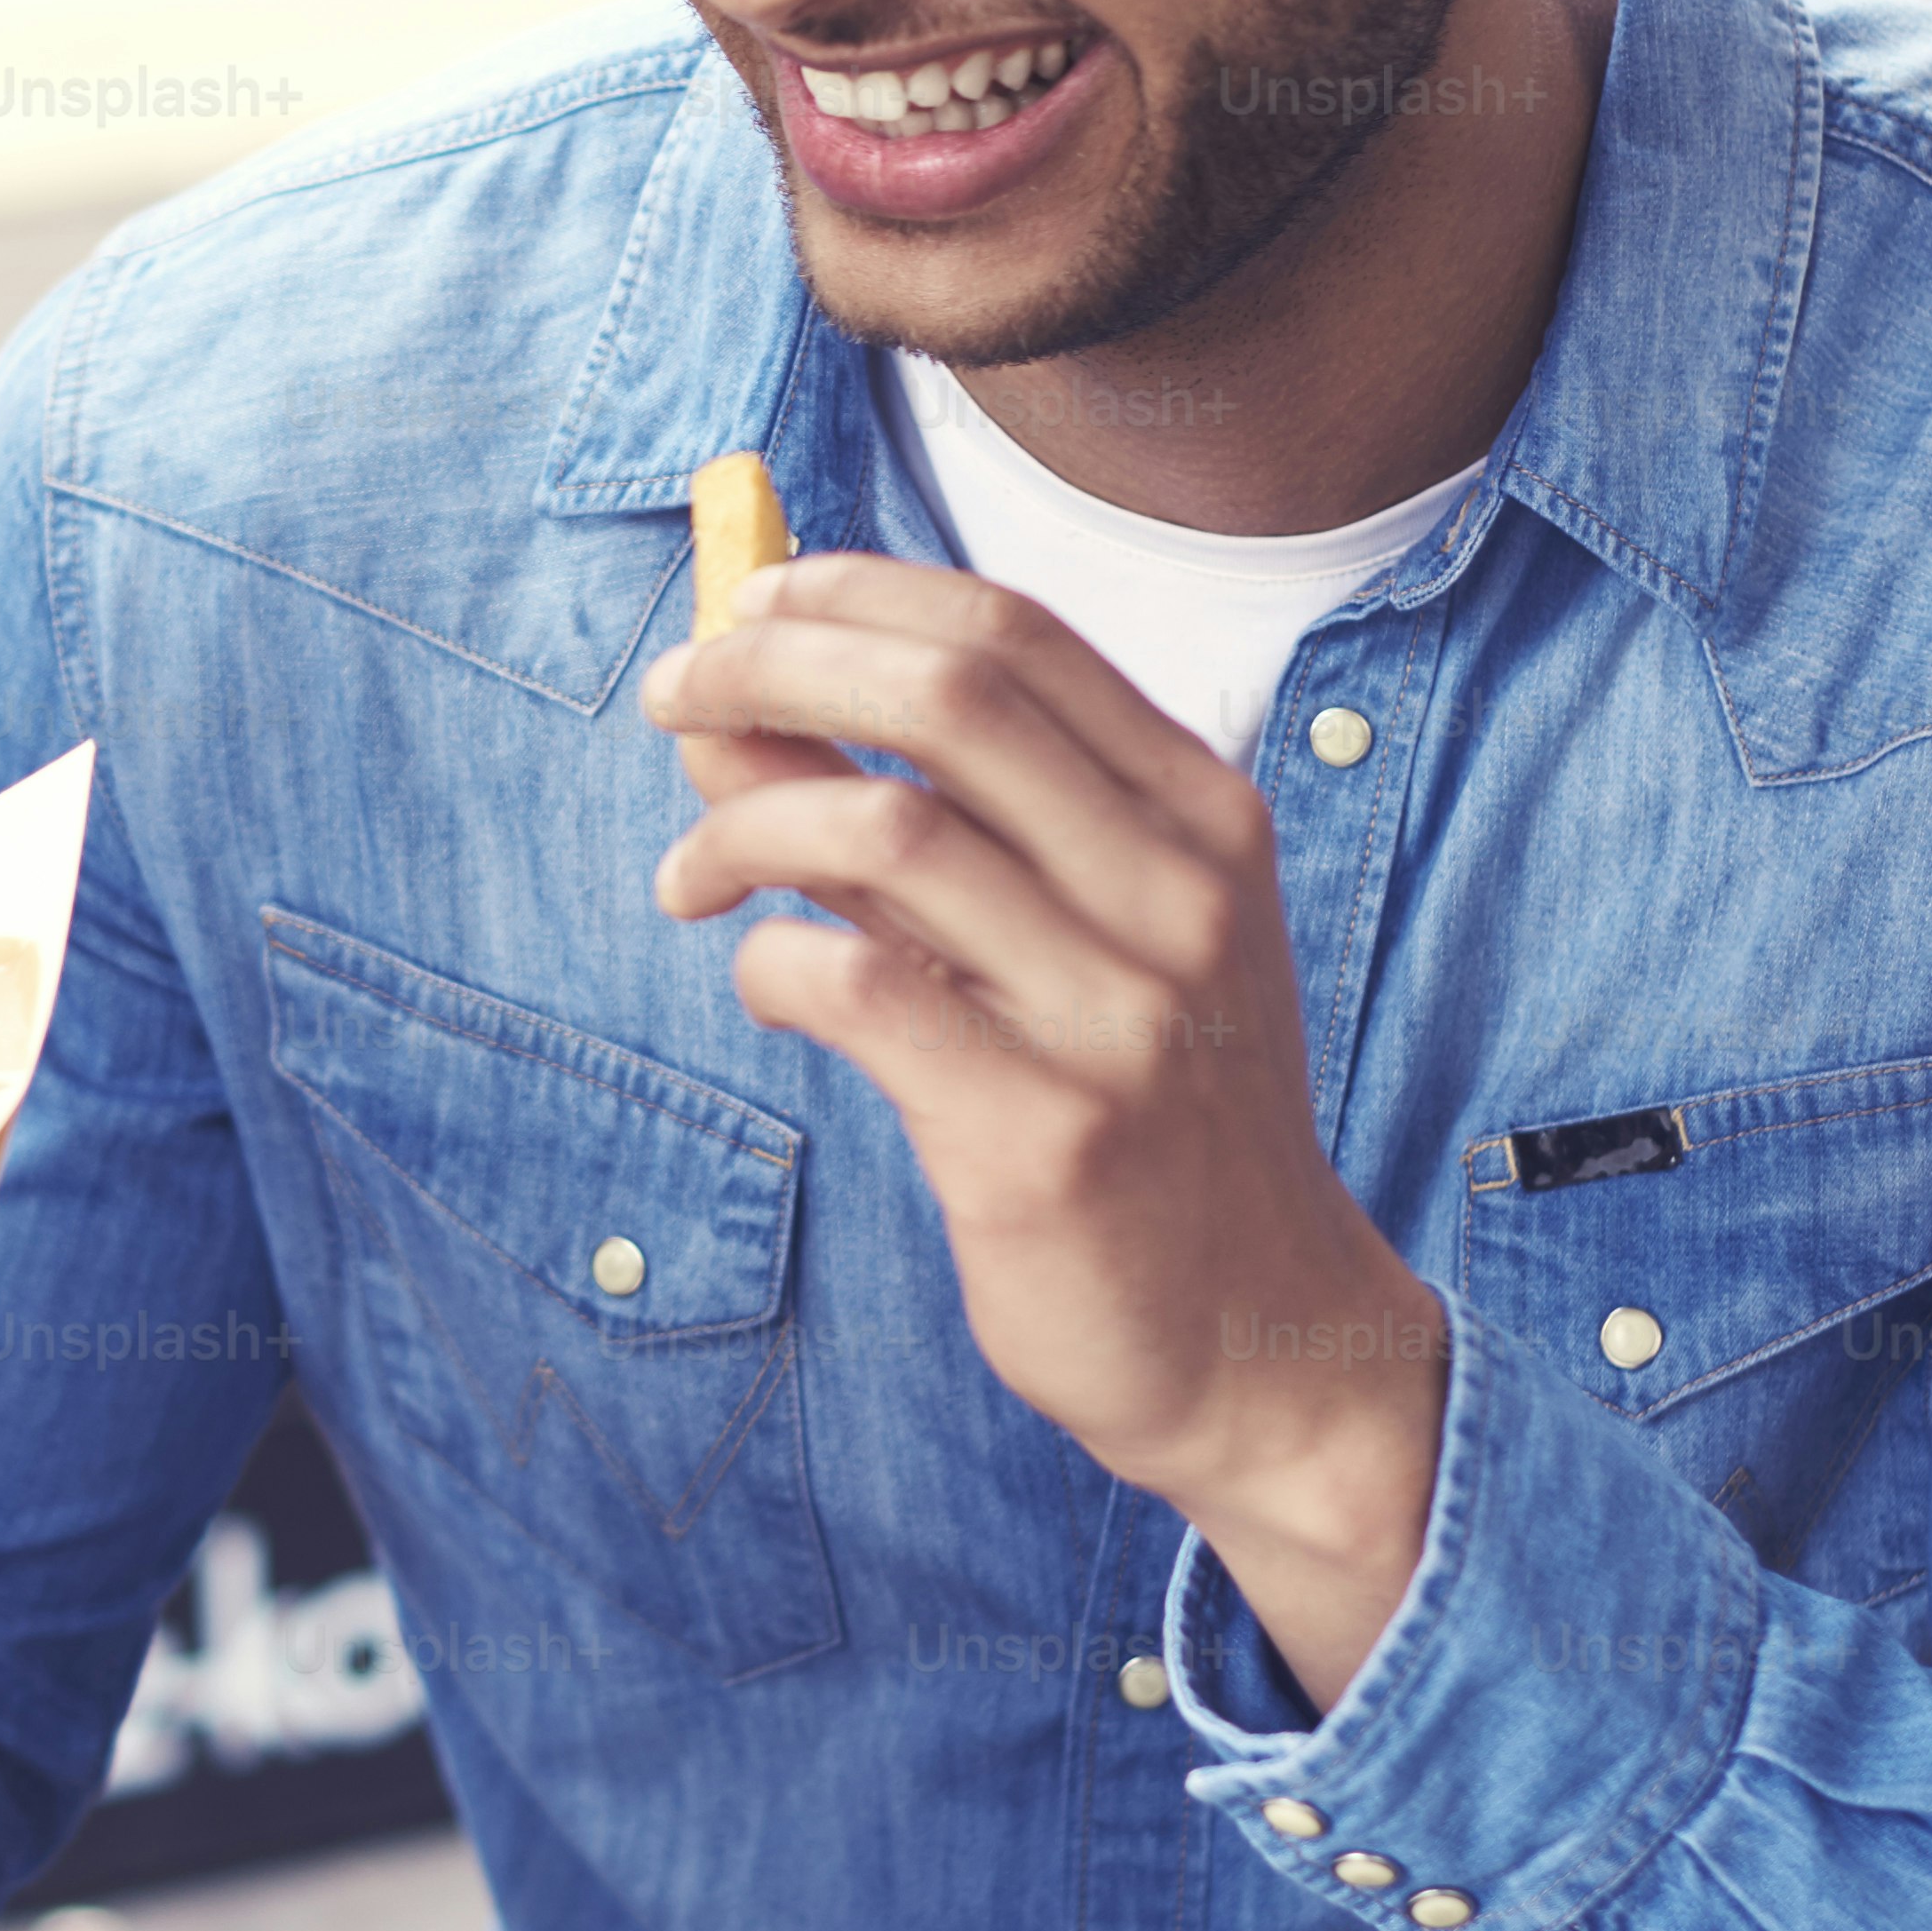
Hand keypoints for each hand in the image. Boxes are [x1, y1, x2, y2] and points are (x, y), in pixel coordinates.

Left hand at [644, 550, 1442, 1707]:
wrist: (1259, 1338)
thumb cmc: (1145, 1115)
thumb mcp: (1059, 937)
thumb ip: (909, 819)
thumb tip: (729, 707)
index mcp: (1201, 816)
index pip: (1014, 634)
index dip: (859, 592)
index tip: (751, 599)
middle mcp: (1179, 894)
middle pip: (947, 696)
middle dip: (774, 664)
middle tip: (672, 693)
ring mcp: (1120, 1015)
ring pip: (884, 833)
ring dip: (741, 828)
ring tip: (687, 878)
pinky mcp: (1047, 1137)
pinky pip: (857, 989)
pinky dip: (773, 964)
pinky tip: (768, 984)